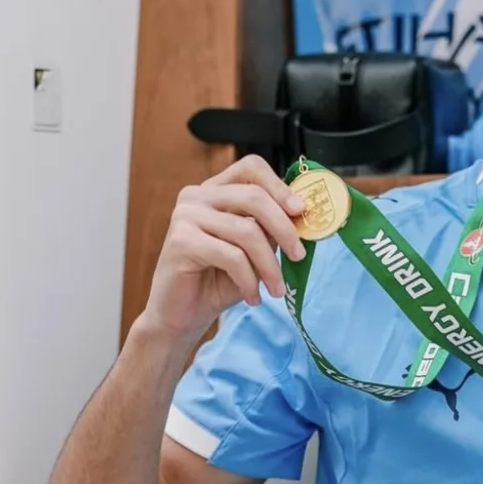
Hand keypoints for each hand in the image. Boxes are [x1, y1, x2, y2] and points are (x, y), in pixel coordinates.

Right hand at [140, 155, 307, 342]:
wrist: (182, 315)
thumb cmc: (218, 281)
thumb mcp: (253, 251)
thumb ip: (270, 229)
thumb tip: (302, 217)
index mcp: (215, 191)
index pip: (250, 168)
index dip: (279, 186)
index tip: (300, 211)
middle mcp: (197, 196)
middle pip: (254, 197)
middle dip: (285, 229)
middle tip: (299, 256)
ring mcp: (185, 216)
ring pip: (247, 231)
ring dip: (270, 266)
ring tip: (276, 289)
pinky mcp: (181, 241)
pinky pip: (232, 256)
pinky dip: (249, 280)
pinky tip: (252, 297)